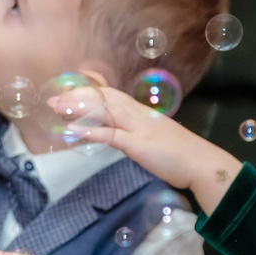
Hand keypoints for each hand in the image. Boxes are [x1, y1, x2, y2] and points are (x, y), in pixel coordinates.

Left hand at [55, 83, 232, 200]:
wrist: (201, 163)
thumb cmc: (180, 154)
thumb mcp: (155, 138)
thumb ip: (136, 133)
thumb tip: (120, 136)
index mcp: (142, 112)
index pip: (112, 94)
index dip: (90, 91)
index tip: (69, 91)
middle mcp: (138, 114)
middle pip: (103, 97)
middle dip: (77, 96)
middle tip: (53, 99)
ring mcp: (138, 127)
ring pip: (103, 110)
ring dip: (78, 108)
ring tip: (56, 108)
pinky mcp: (138, 144)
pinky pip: (109, 135)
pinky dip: (89, 132)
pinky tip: (72, 131)